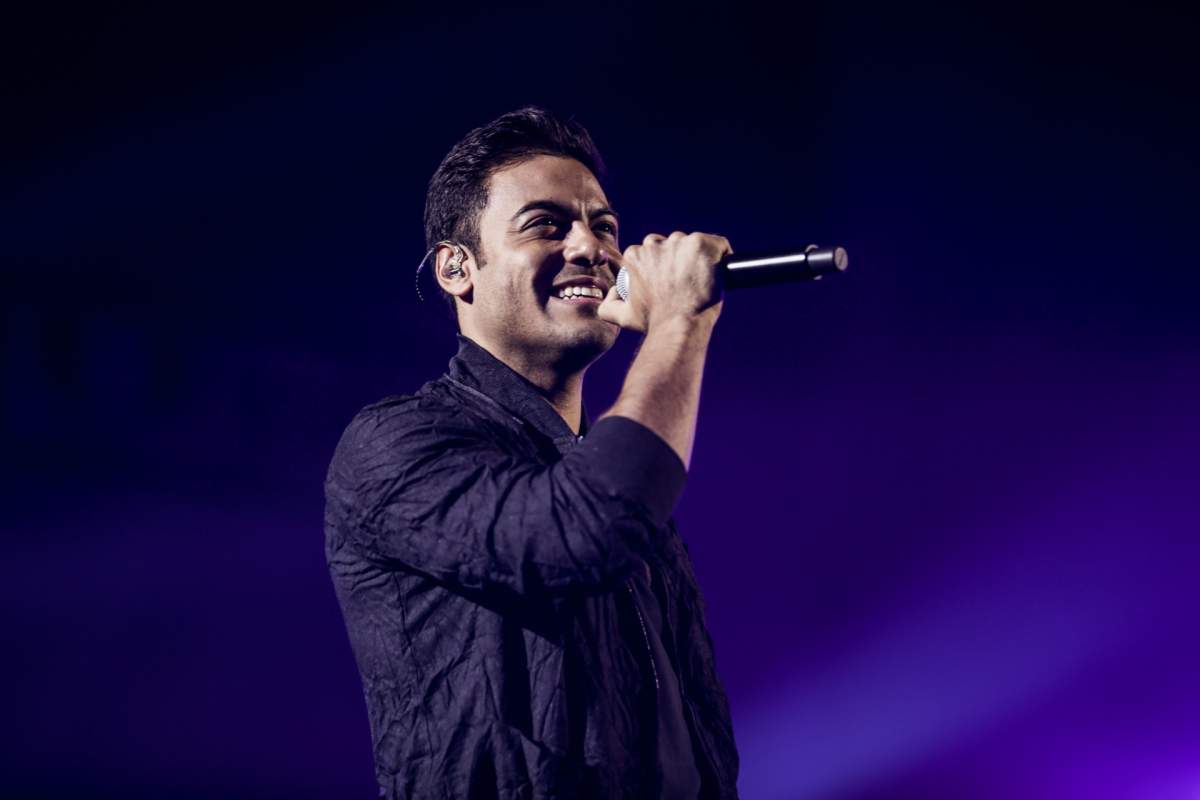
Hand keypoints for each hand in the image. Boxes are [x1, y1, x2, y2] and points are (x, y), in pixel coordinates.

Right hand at [596, 231, 730, 332]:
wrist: (679, 324)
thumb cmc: (653, 321)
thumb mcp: (622, 317)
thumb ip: (607, 306)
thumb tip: (613, 293)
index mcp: (635, 255)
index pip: (653, 252)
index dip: (664, 266)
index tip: (672, 282)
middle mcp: (655, 243)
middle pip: (672, 245)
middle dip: (679, 259)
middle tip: (687, 282)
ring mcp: (680, 242)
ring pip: (692, 244)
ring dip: (697, 258)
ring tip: (701, 280)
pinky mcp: (703, 244)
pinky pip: (718, 244)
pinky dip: (721, 255)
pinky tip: (720, 271)